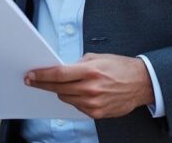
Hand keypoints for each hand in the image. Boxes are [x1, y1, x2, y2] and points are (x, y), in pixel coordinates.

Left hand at [24, 53, 154, 118]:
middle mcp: (91, 88)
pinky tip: (79, 92)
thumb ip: (78, 63)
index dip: (41, 75)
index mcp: (91, 71)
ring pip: (65, 98)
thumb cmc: (120, 68)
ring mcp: (94, 103)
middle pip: (58, 88)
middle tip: (34, 80)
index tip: (30, 75)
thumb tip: (61, 69)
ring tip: (61, 84)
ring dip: (60, 91)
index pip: (58, 74)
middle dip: (45, 84)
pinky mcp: (97, 113)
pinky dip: (74, 99)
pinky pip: (76, 106)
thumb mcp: (98, 57)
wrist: (141, 84)